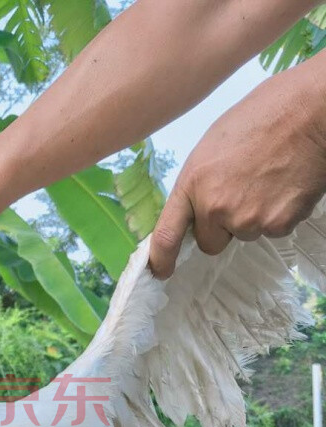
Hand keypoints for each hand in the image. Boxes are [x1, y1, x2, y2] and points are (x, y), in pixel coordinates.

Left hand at [149, 55, 325, 277]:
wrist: (310, 111)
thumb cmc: (262, 118)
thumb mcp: (211, 148)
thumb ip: (198, 185)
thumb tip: (196, 209)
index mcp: (192, 185)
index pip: (166, 235)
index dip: (161, 258)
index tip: (160, 270)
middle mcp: (215, 208)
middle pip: (210, 242)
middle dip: (221, 228)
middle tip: (240, 194)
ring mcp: (246, 219)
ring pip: (244, 234)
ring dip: (253, 216)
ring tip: (267, 180)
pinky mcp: (277, 224)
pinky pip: (272, 230)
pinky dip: (278, 213)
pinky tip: (284, 186)